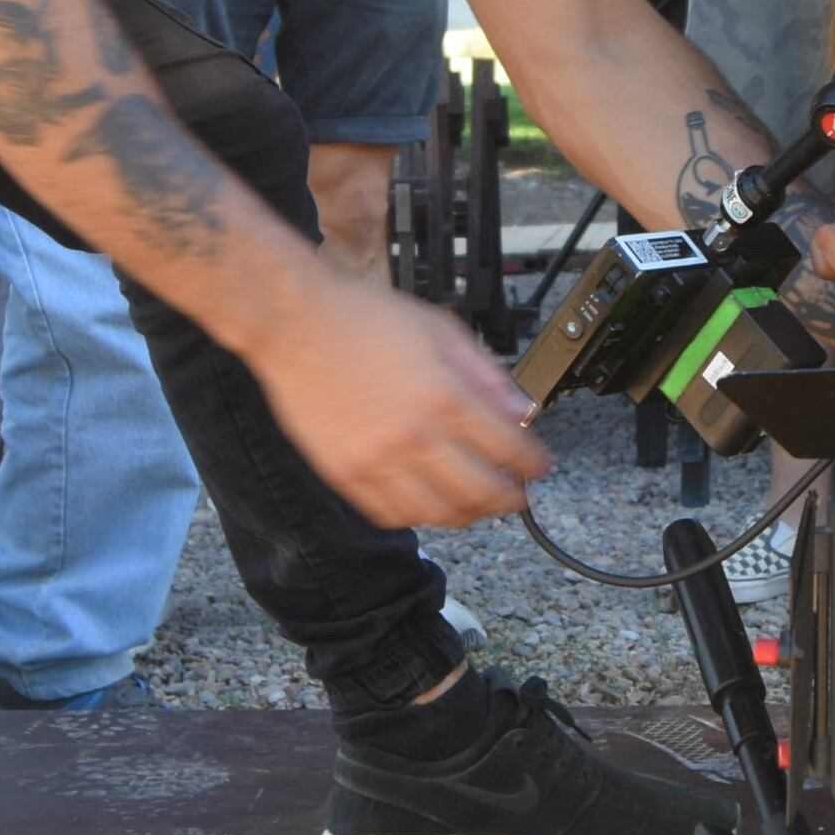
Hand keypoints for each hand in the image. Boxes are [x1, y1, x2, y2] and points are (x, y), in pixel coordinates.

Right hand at [246, 269, 552, 527]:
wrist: (295, 323)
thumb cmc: (361, 318)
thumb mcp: (440, 330)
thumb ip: (485, 374)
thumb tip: (521, 409)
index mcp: (444, 396)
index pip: (510, 449)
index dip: (535, 464)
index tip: (540, 466)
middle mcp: (414, 436)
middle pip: (482, 492)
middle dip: (512, 499)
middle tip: (519, 495)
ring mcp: (377, 461)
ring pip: (440, 514)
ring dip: (470, 514)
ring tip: (478, 503)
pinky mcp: (345, 474)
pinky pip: (393, 516)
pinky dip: (420, 517)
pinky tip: (429, 502)